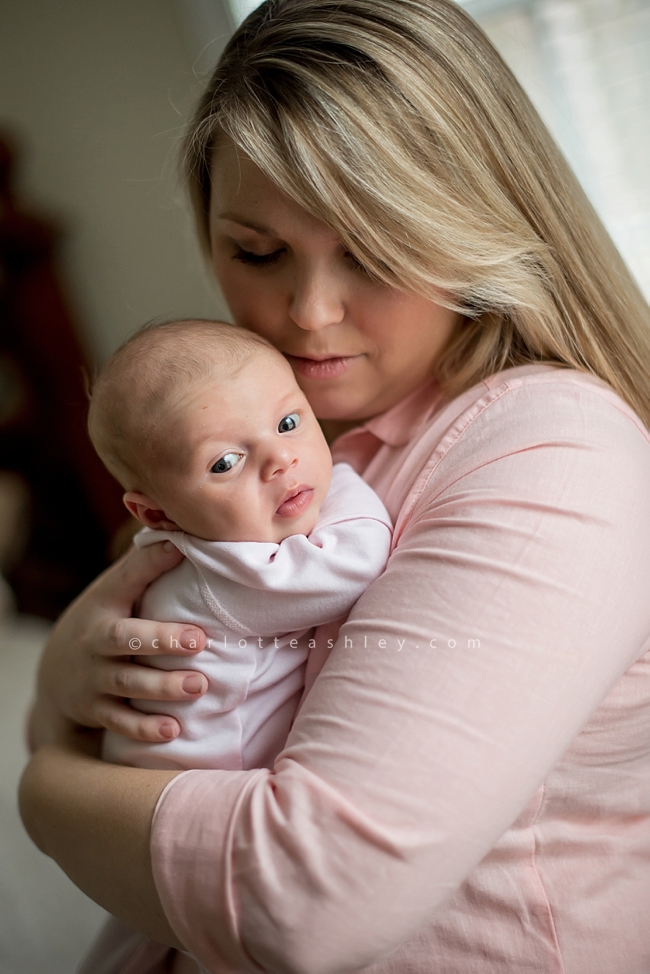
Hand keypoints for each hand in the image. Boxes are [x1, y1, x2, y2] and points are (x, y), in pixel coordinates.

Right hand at [29, 541, 207, 750]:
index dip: (150, 563)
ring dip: (164, 686)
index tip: (180, 549)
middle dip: (162, 639)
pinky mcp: (96, 710)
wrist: (56, 675)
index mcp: (105, 605)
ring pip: (128, 683)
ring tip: (198, 686)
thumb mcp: (114, 592)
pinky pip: (121, 722)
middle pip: (126, 639)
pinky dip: (145, 728)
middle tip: (200, 640)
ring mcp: (94, 678)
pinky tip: (172, 730)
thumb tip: (182, 531)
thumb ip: (144, 567)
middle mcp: (96, 641)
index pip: (126, 578)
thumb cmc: (104, 622)